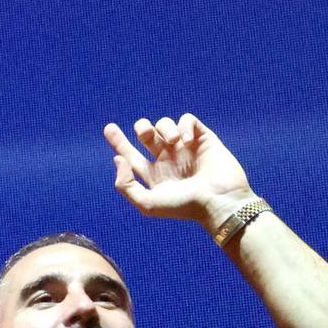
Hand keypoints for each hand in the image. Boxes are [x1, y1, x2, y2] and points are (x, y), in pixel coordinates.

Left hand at [105, 114, 255, 230]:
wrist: (219, 201)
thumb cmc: (184, 207)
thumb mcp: (147, 203)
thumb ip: (126, 185)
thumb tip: (118, 160)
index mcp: (154, 174)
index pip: (131, 155)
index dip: (118, 141)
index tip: (109, 128)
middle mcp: (168, 160)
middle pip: (146, 135)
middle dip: (142, 128)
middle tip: (146, 135)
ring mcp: (186, 149)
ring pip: (165, 124)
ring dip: (164, 128)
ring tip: (174, 143)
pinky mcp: (204, 139)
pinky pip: (188, 120)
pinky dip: (184, 125)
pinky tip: (186, 140)